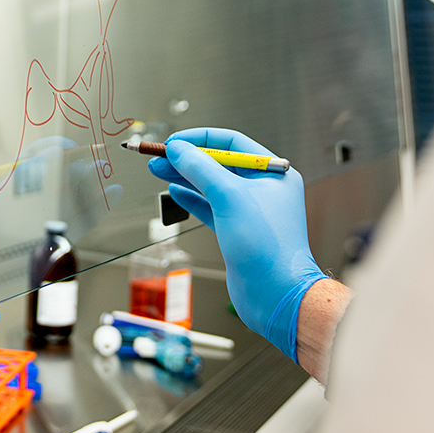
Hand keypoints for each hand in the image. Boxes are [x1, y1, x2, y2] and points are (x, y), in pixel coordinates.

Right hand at [148, 128, 327, 361]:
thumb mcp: (230, 197)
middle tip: (158, 157)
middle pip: (218, 163)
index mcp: (272, 172)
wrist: (275, 293)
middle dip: (186, 159)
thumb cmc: (266, 246)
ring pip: (210, 185)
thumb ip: (201, 169)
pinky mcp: (236, 230)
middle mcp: (263, 188)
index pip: (231, 142)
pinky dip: (190, 198)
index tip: (173, 142)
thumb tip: (178, 149)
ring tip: (158, 170)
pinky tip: (174, 191)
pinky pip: (209, 207)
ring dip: (184, 177)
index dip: (200, 139)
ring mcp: (249, 210)